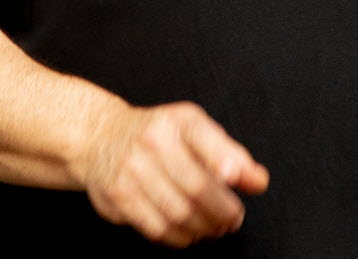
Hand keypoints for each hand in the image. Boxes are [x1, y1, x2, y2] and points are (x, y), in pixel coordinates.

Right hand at [79, 100, 269, 246]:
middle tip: (233, 219)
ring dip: (203, 227)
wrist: (99, 136)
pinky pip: (156, 227)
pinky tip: (189, 233)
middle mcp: (153, 142)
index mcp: (178, 121)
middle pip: (196, 186)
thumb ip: (230, 153)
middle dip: (222, 210)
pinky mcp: (118, 196)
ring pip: (178, 212)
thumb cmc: (158, 134)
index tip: (233, 176)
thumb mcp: (194, 129)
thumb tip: (258, 182)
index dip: (222, 158)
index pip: (204, 138)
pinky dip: (179, 237)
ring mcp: (132, 170)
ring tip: (214, 228)